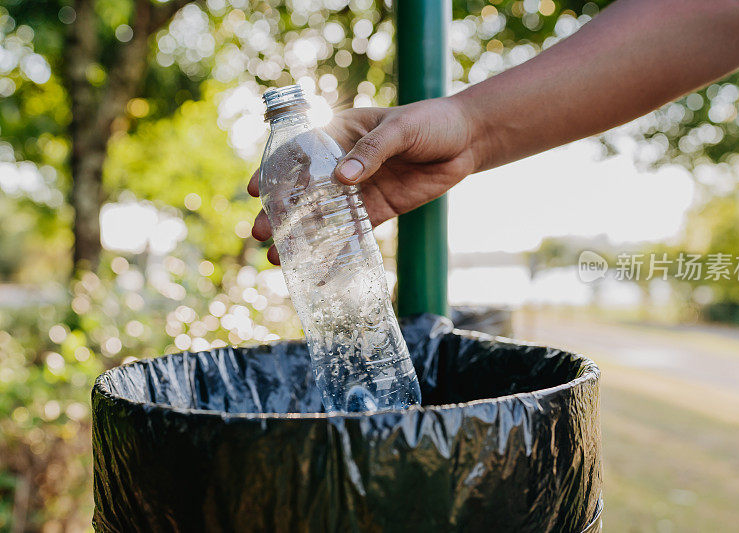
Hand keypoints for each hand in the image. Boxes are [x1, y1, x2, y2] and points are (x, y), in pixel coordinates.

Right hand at [247, 97, 477, 263]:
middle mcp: (343, 164)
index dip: (273, 172)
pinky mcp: (379, 211)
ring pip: (323, 217)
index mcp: (340, 134)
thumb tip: (342, 178)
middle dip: (281, 214)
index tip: (253, 191)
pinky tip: (319, 270)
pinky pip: (353, 234)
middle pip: (304, 191)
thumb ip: (371, 152)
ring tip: (278, 260)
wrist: (466, 141)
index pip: (299, 153)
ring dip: (301, 238)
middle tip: (261, 235)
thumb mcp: (400, 130)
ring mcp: (359, 190)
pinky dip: (336, 252)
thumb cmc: (430, 122)